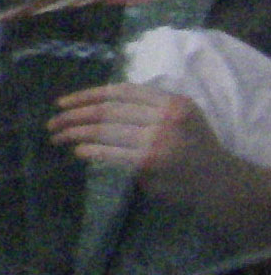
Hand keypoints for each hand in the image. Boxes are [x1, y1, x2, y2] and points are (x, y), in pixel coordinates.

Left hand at [50, 84, 237, 205]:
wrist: (222, 183)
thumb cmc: (196, 146)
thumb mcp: (181, 115)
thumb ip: (148, 106)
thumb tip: (98, 107)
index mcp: (170, 100)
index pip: (119, 92)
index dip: (87, 95)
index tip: (62, 102)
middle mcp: (164, 116)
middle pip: (108, 111)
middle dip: (75, 115)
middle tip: (52, 122)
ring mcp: (158, 139)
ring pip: (106, 130)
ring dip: (76, 133)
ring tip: (58, 136)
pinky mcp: (152, 162)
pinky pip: (114, 153)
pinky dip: (93, 151)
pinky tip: (79, 151)